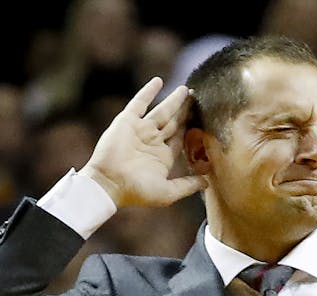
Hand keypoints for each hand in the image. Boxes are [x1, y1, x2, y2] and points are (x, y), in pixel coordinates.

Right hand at [81, 77, 207, 208]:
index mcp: (162, 156)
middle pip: (173, 122)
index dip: (192, 127)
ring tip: (185, 89)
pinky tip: (158, 81)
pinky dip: (148, 92)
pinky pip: (140, 102)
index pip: (181, 137)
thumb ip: (187, 186)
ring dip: (173, 100)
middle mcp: (152, 141)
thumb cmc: (136, 191)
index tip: (205, 116)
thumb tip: (207, 183)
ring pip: (161, 111)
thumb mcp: (167, 192)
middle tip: (196, 96)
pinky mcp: (127, 121)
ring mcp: (140, 130)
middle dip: (185, 110)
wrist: (108, 183)